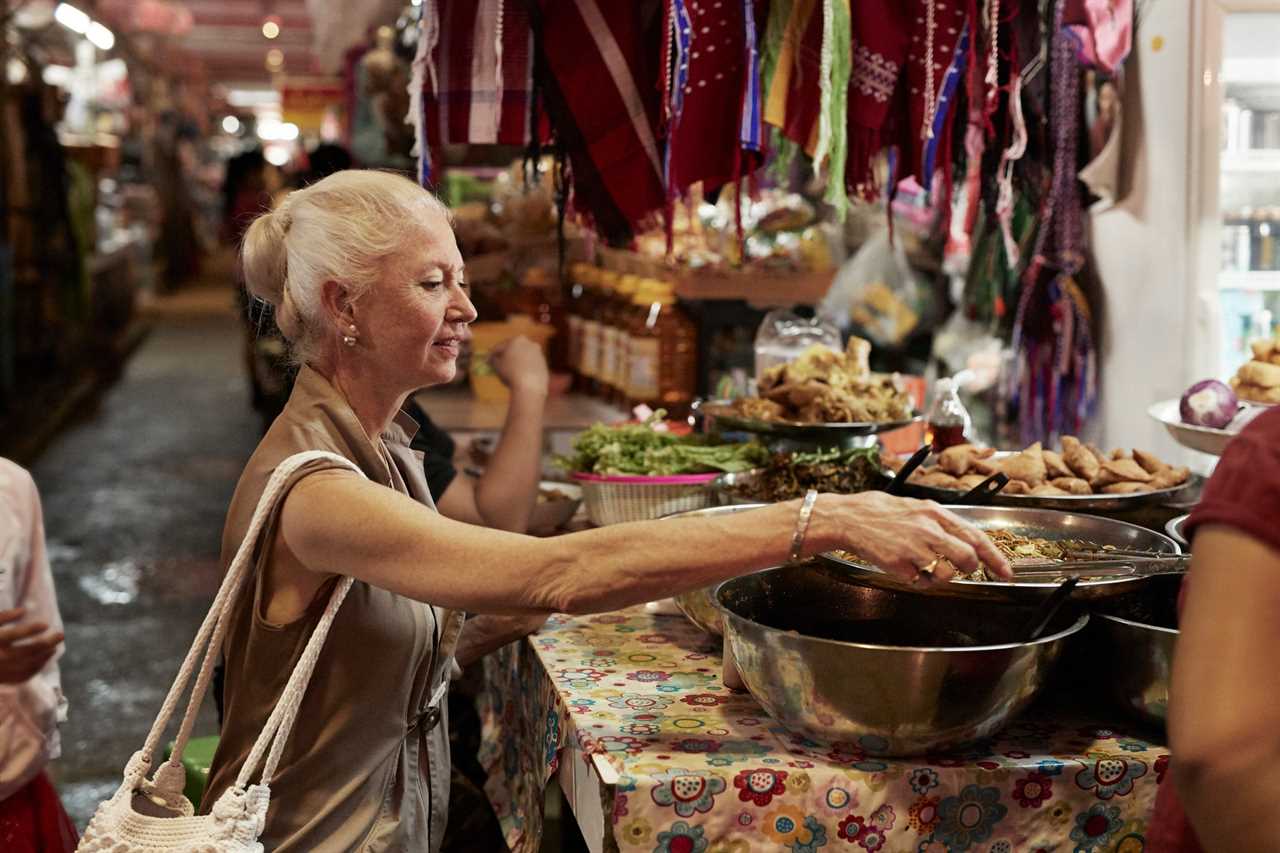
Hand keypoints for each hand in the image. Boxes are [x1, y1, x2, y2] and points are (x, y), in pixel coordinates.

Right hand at [0, 608, 62, 683]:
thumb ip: (4, 617)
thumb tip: (24, 610)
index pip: (13, 635)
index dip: (30, 629)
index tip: (45, 624)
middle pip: (26, 651)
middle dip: (46, 643)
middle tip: (61, 634)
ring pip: (27, 665)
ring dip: (44, 656)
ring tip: (54, 646)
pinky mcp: (1, 680)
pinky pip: (22, 677)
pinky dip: (36, 668)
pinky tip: (45, 657)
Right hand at [488, 336, 548, 396]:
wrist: (530, 386)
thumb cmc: (511, 373)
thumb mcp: (497, 366)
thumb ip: (493, 360)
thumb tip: (491, 360)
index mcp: (517, 340)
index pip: (501, 346)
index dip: (492, 354)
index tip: (487, 360)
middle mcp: (530, 343)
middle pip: (514, 349)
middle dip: (506, 356)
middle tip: (498, 364)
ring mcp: (539, 354)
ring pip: (524, 357)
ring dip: (516, 362)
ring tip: (509, 371)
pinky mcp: (544, 365)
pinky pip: (531, 365)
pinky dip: (525, 368)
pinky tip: (520, 376)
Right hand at [827, 492, 1011, 581]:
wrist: (850, 518)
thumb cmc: (881, 512)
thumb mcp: (916, 507)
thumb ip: (941, 523)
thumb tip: (965, 541)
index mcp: (935, 513)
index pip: (975, 537)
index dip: (995, 558)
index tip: (1006, 572)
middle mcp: (928, 530)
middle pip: (967, 558)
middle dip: (969, 568)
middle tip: (961, 569)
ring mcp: (914, 548)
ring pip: (946, 574)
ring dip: (940, 576)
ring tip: (924, 566)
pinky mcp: (899, 565)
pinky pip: (921, 582)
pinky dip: (917, 580)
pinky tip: (905, 568)